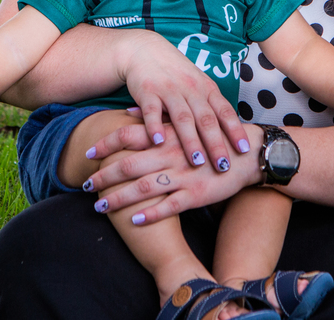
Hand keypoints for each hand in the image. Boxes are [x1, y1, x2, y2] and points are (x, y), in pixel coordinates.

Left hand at [82, 122, 263, 224]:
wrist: (247, 152)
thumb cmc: (210, 136)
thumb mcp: (183, 123)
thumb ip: (154, 119)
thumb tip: (125, 111)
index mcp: (167, 135)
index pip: (128, 136)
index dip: (105, 145)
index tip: (87, 154)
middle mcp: (171, 154)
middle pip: (129, 164)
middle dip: (104, 176)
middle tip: (86, 186)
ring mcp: (183, 176)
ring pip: (144, 188)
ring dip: (119, 199)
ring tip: (99, 207)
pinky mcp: (197, 194)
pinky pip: (169, 207)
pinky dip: (150, 214)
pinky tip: (133, 220)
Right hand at [120, 31, 251, 171]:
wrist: (145, 50)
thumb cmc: (176, 73)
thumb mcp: (198, 85)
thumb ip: (210, 107)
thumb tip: (229, 136)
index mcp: (206, 89)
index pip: (225, 112)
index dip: (235, 130)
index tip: (244, 150)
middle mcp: (191, 89)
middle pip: (206, 119)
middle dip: (216, 143)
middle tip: (223, 166)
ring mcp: (169, 90)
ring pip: (182, 117)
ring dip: (190, 140)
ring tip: (197, 161)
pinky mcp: (147, 91)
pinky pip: (152, 111)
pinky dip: (155, 126)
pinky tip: (158, 142)